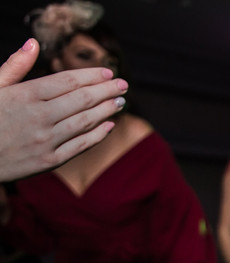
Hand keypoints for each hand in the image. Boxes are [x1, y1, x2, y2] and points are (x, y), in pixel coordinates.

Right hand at [0, 39, 127, 182]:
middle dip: (106, 91)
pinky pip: (80, 145)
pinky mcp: (49, 161)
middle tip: (123, 85)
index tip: (108, 74)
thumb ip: (15, 66)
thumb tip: (33, 43)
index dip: (92, 76)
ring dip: (106, 110)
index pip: (68, 81)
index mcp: (25, 95)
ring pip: (85, 121)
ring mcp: (45, 140)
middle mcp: (38, 116)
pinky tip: (109, 125)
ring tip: (120, 102)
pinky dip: (97, 135)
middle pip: (82, 100)